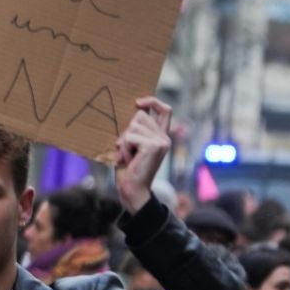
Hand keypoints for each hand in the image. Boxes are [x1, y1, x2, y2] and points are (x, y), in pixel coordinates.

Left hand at [114, 96, 172, 213]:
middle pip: (140, 115)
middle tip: (127, 149)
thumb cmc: (128, 168)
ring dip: (123, 141)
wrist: (132, 189)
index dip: (152, 101)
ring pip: (132, 126)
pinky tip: (128, 160)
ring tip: (128, 156)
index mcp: (160, 136)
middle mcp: (164, 137)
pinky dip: (124, 148)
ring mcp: (161, 141)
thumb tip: (129, 111)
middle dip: (127, 130)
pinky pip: (130, 137)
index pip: (165, 110)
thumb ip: (134, 131)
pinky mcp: (154, 146)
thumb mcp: (131, 145)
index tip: (137, 102)